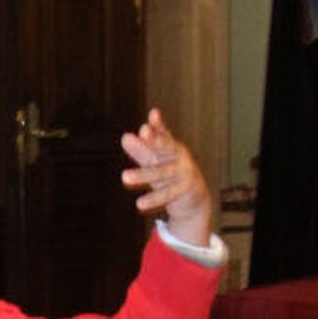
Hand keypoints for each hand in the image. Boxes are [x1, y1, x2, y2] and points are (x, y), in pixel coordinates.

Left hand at [120, 108, 212, 245]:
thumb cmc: (170, 173)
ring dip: (142, 175)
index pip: (164, 133)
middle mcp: (179, 157)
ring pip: (161, 173)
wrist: (193, 197)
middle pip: (166, 147)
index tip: (153, 114)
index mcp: (171, 147)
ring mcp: (183, 173)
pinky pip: (166, 194)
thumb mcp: (155, 161)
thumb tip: (125, 137)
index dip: (158, 125)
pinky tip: (139, 204)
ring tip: (124, 177)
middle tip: (143, 131)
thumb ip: (141, 150)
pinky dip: (153, 199)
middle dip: (155, 140)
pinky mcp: (184, 190)